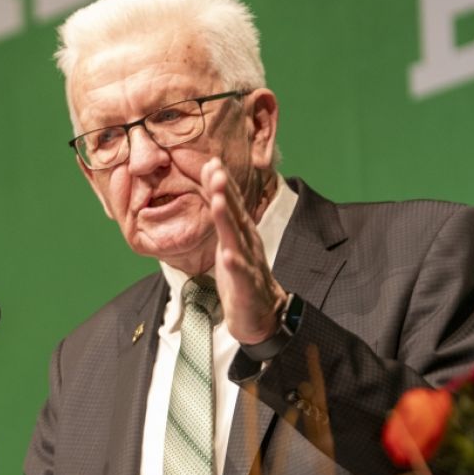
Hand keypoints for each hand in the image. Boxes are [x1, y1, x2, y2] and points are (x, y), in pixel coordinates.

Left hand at [200, 158, 286, 343]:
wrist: (262, 313)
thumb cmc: (242, 274)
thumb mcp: (229, 239)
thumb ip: (222, 213)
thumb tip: (212, 182)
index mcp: (242, 232)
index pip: (232, 203)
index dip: (221, 183)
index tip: (212, 161)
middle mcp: (247, 243)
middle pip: (235, 214)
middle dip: (224, 192)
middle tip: (215, 171)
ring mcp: (248, 263)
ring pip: (236, 239)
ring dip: (227, 220)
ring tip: (217, 202)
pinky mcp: (247, 286)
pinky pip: (241, 274)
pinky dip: (235, 264)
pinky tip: (228, 256)